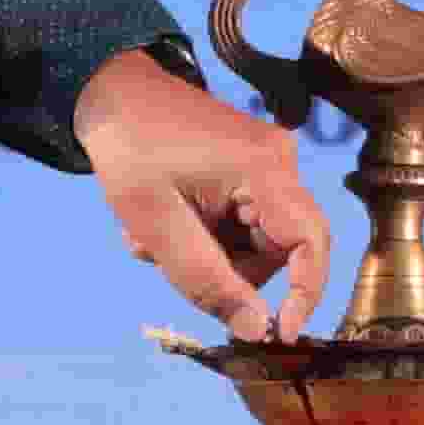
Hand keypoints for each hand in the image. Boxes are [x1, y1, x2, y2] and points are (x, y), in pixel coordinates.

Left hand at [80, 49, 330, 328]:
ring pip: (255, 243)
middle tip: (165, 263)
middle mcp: (279, 164)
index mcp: (265, 169)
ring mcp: (267, 164)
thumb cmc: (129, 148)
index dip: (306, 293)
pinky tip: (165, 223)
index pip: (311, 242)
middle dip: (226, 270)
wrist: (112, 91)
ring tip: (151, 240)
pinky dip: (206, 236)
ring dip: (208, 255)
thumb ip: (207, 280)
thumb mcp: (156, 224)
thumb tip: (256, 331)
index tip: (281, 333)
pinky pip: (242, 224)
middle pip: (278, 250)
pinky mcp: (250, 169)